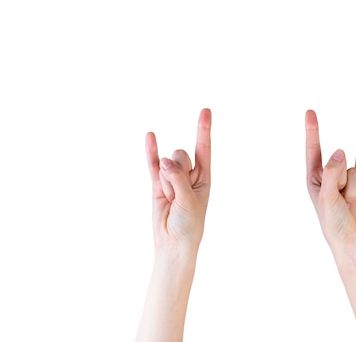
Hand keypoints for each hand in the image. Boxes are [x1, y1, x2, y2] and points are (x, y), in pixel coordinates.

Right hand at [145, 108, 211, 254]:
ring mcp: (171, 177)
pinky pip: (152, 164)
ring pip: (167, 163)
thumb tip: (164, 161)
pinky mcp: (156, 184)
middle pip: (182, 155)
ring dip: (167, 181)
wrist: (173, 245)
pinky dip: (151, 150)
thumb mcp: (190, 200)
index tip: (205, 110)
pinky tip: (150, 135)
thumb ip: (178, 178)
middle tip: (178, 194)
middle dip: (178, 172)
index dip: (204, 128)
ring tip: (170, 199)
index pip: (204, 147)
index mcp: (204, 176)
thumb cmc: (189, 225)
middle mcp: (189, 173)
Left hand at [305, 109, 355, 252]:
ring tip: (349, 202)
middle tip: (339, 199)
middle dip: (338, 178)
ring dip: (351, 186)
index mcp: (314, 179)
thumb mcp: (326, 198)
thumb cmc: (334, 223)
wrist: (354, 242)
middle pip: (334, 162)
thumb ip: (331, 172)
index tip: (310, 112)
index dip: (312, 130)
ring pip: (350, 168)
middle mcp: (328, 174)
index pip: (312, 149)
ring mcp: (345, 176)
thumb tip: (340, 150)